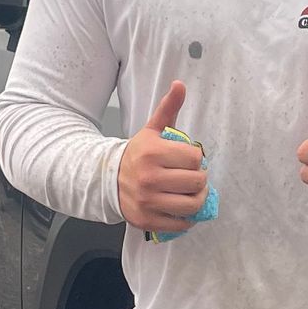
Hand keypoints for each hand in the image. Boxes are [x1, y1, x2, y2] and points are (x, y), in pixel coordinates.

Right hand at [117, 81, 208, 235]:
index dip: (196, 159)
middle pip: (197, 182)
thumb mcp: (151, 130)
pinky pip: (179, 224)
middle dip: (199, 180)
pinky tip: (182, 209)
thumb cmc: (137, 154)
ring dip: (198, 200)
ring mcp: (148, 201)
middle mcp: (150, 178)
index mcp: (153, 152)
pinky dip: (186, 219)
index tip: (189, 160)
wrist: (108, 179)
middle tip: (192, 178)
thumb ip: (168, 108)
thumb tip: (180, 84)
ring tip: (192, 194)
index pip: (195, 158)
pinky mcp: (147, 220)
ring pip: (192, 205)